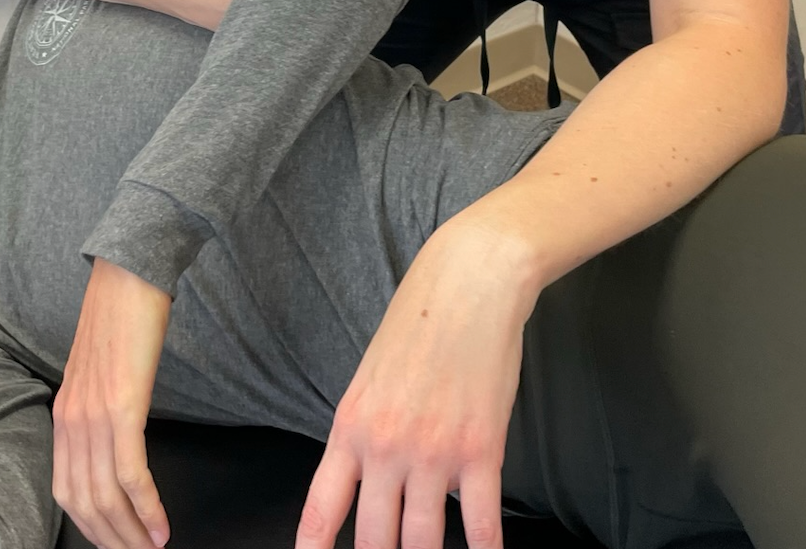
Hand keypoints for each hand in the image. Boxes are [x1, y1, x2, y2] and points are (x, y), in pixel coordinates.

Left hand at [52, 259, 172, 547]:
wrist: (130, 272)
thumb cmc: (121, 316)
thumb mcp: (100, 370)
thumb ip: (99, 407)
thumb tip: (117, 441)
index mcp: (64, 413)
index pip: (67, 490)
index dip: (92, 526)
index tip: (117, 541)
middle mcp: (71, 419)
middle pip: (84, 502)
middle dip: (112, 538)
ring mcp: (94, 414)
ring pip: (106, 496)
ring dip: (132, 532)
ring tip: (153, 547)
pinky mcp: (123, 406)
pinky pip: (131, 472)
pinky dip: (147, 507)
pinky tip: (161, 525)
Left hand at [296, 217, 538, 548]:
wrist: (468, 283)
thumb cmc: (419, 324)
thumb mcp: (370, 379)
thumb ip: (364, 434)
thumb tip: (369, 483)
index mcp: (350, 427)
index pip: (322, 509)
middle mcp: (385, 447)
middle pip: (375, 539)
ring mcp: (433, 452)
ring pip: (423, 540)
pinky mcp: (481, 449)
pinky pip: (482, 523)